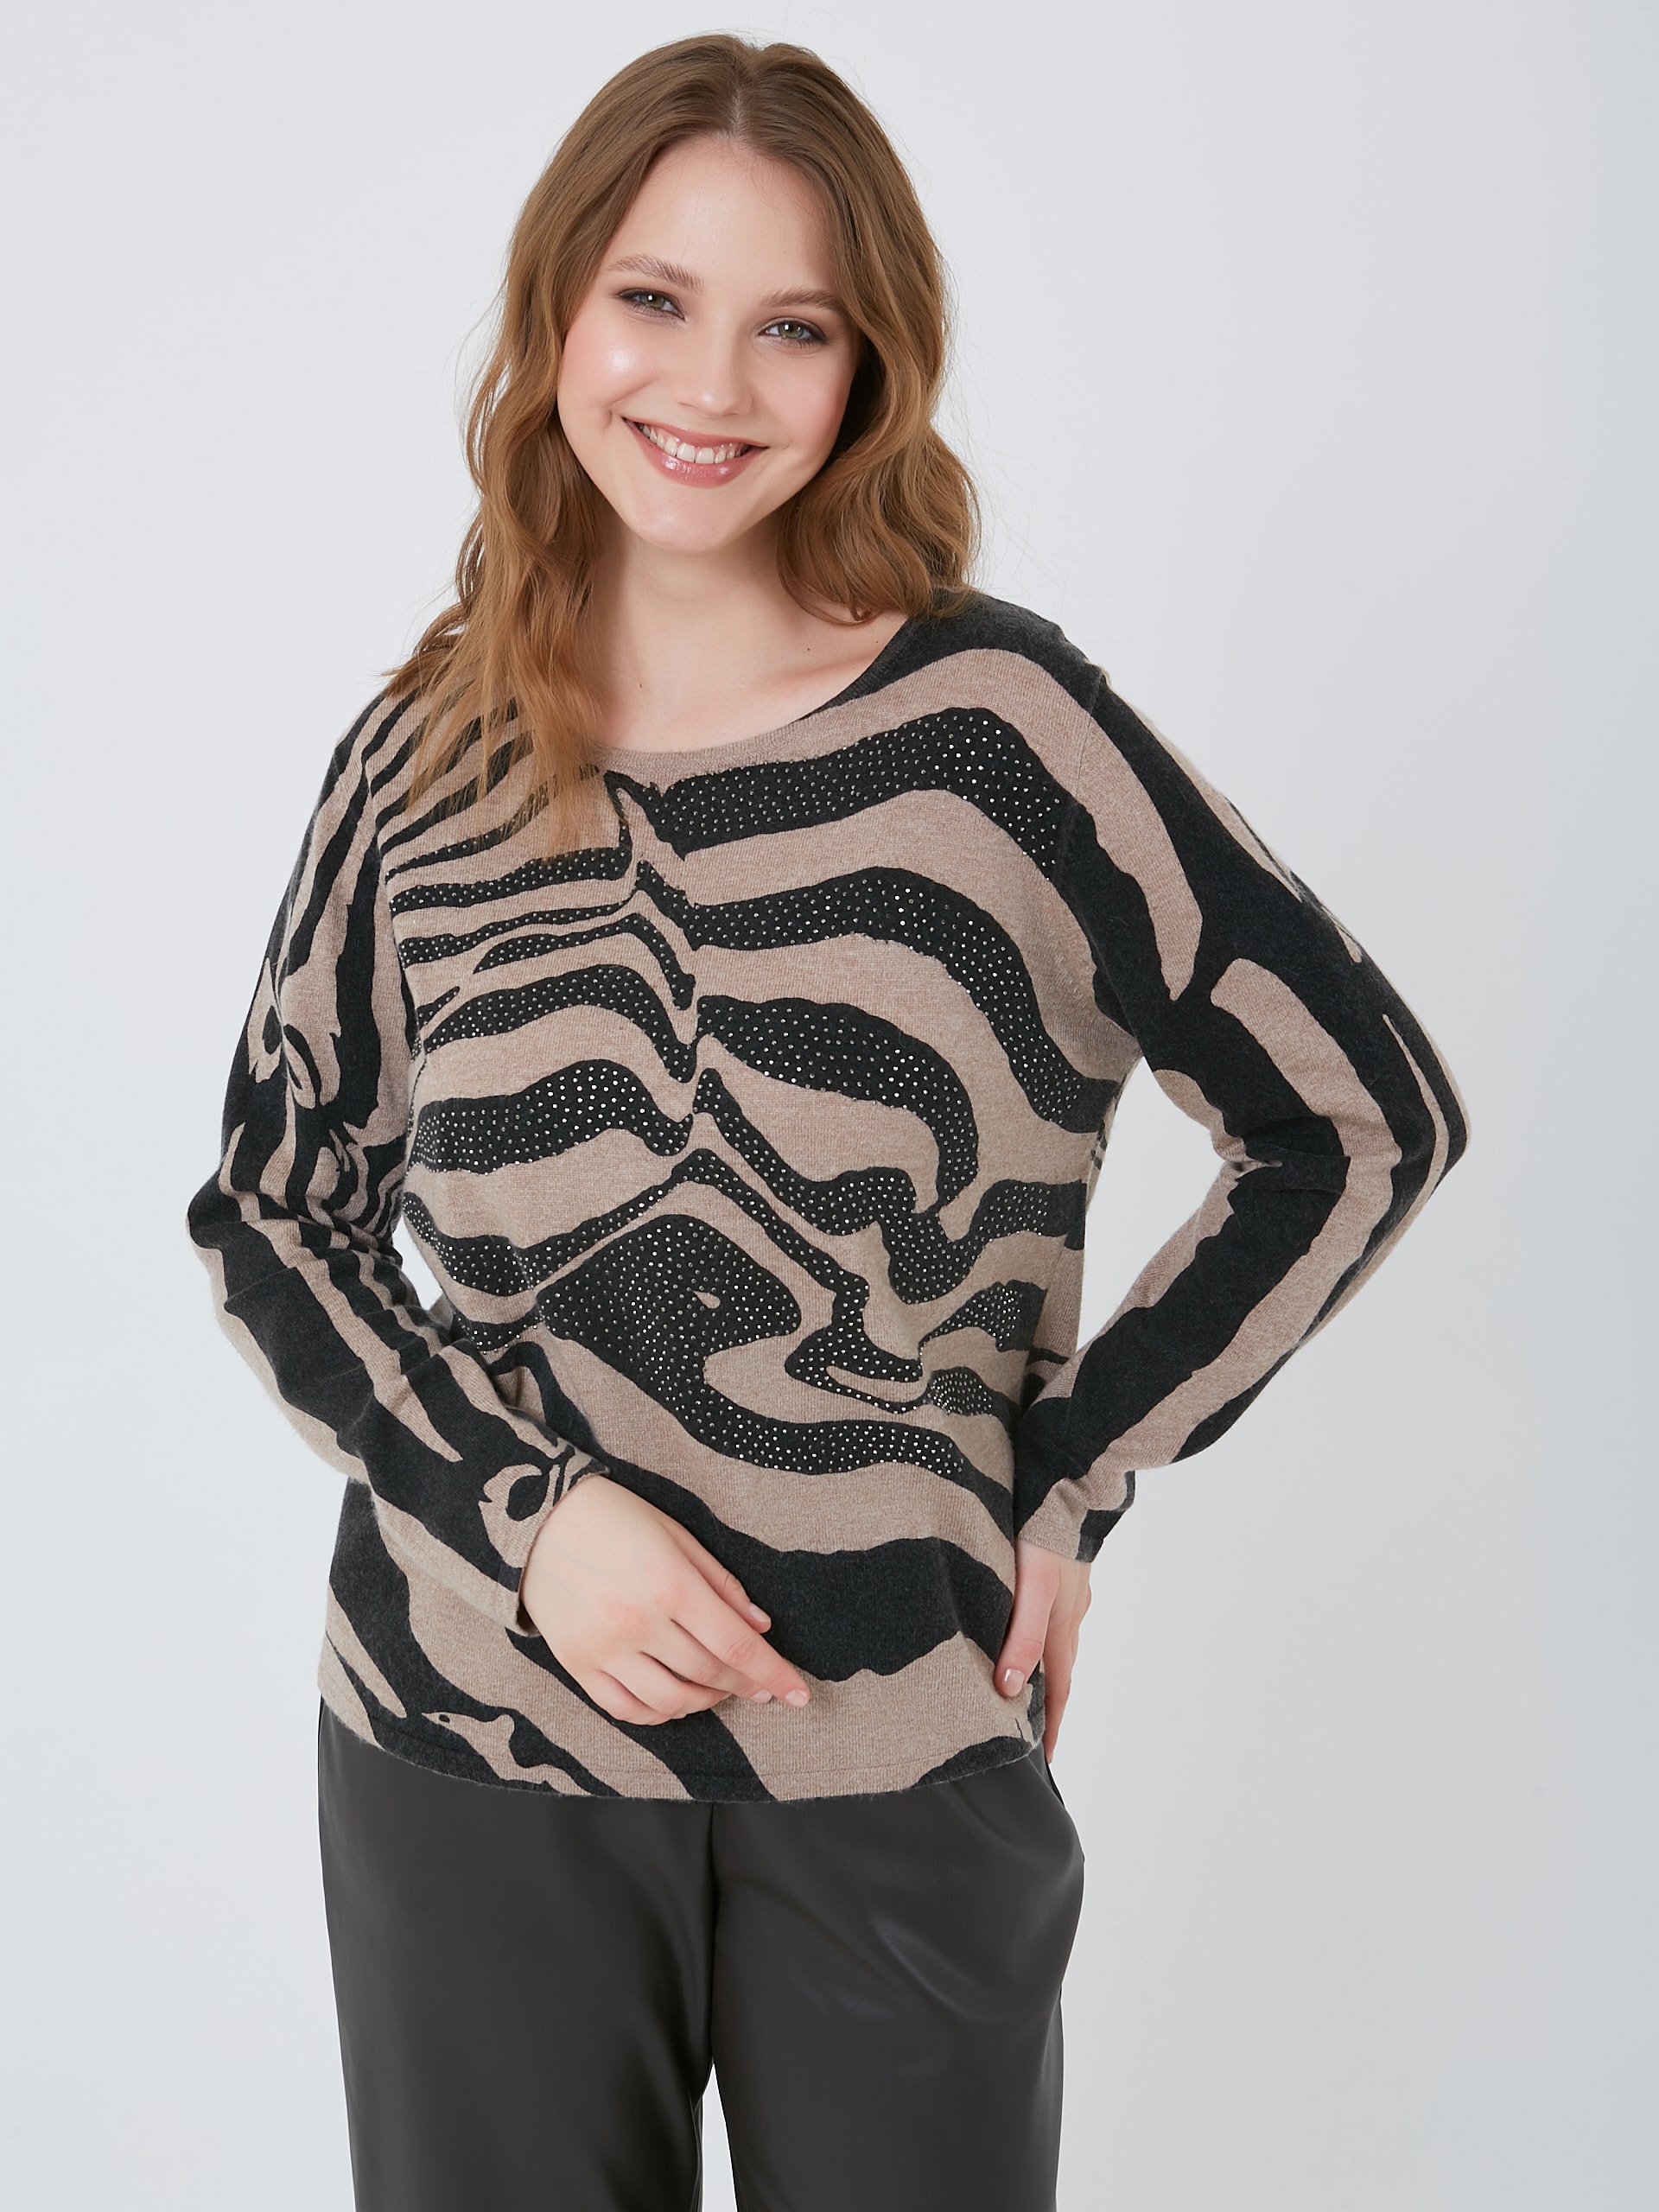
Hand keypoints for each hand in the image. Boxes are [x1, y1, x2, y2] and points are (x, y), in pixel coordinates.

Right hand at [519, 1475, 810, 1724]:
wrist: (538, 1520)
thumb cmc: (616, 1518)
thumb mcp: (678, 1536)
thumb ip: (721, 1585)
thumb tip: (760, 1628)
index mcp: (670, 1583)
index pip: (735, 1645)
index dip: (772, 1673)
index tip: (798, 1694)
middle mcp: (637, 1622)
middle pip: (707, 1674)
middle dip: (744, 1685)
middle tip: (761, 1685)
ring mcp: (603, 1648)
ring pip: (669, 1701)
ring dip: (705, 1702)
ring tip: (719, 1690)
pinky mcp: (576, 1664)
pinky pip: (625, 1709)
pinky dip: (658, 1714)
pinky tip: (675, 1701)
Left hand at [994, 1538, 1092, 1760]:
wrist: (1066, 1482)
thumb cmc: (1045, 1535)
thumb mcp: (1033, 1590)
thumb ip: (1022, 1638)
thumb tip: (1008, 1689)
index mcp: (1063, 1627)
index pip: (1057, 1690)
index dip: (1050, 1725)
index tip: (1045, 1759)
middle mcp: (1070, 1614)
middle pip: (1058, 1669)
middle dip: (1047, 1703)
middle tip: (1031, 1732)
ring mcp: (1069, 1592)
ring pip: (1054, 1640)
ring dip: (1042, 1666)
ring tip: (1024, 1684)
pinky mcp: (1061, 1570)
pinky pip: (1050, 1613)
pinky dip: (1039, 1632)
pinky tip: (1025, 1623)